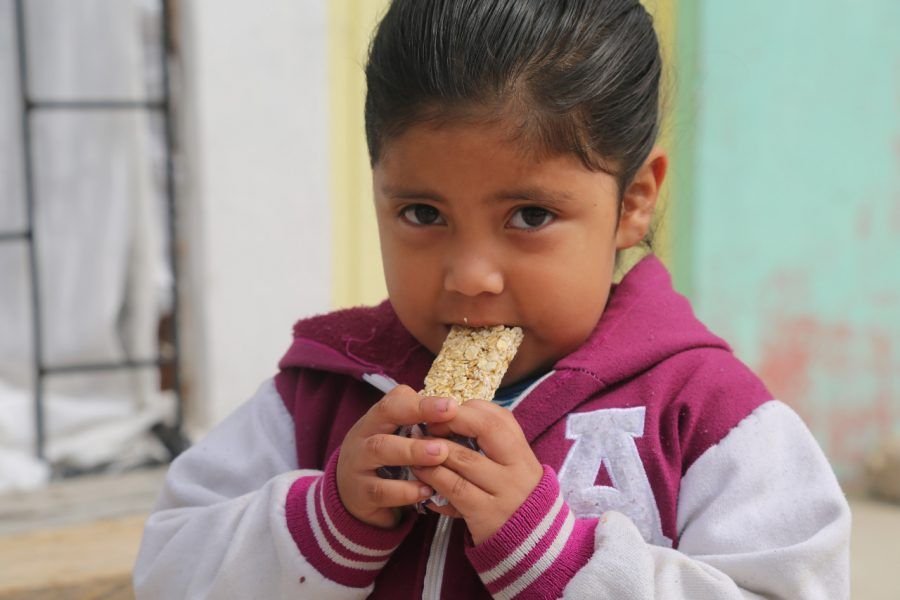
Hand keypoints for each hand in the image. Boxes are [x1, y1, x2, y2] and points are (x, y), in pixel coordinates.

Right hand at [336, 385, 455, 528]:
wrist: (350, 493)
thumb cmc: (385, 458)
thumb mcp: (395, 436)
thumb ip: (420, 423)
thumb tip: (458, 413)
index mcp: (377, 419)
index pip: (395, 402)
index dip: (422, 403)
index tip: (452, 406)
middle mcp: (364, 436)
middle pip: (384, 419)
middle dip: (417, 419)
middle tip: (447, 428)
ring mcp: (358, 465)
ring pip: (380, 452)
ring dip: (411, 452)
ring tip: (440, 456)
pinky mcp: (360, 494)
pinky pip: (381, 491)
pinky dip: (405, 491)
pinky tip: (427, 490)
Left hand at [412, 400, 542, 544]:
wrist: (532, 540)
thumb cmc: (511, 494)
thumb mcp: (510, 465)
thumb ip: (487, 442)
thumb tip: (447, 417)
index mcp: (522, 450)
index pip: (497, 416)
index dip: (466, 410)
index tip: (444, 413)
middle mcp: (518, 467)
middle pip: (486, 428)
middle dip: (451, 421)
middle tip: (427, 425)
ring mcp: (504, 490)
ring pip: (464, 458)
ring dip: (434, 449)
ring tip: (415, 447)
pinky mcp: (487, 514)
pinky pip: (454, 488)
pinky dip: (433, 477)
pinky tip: (419, 473)